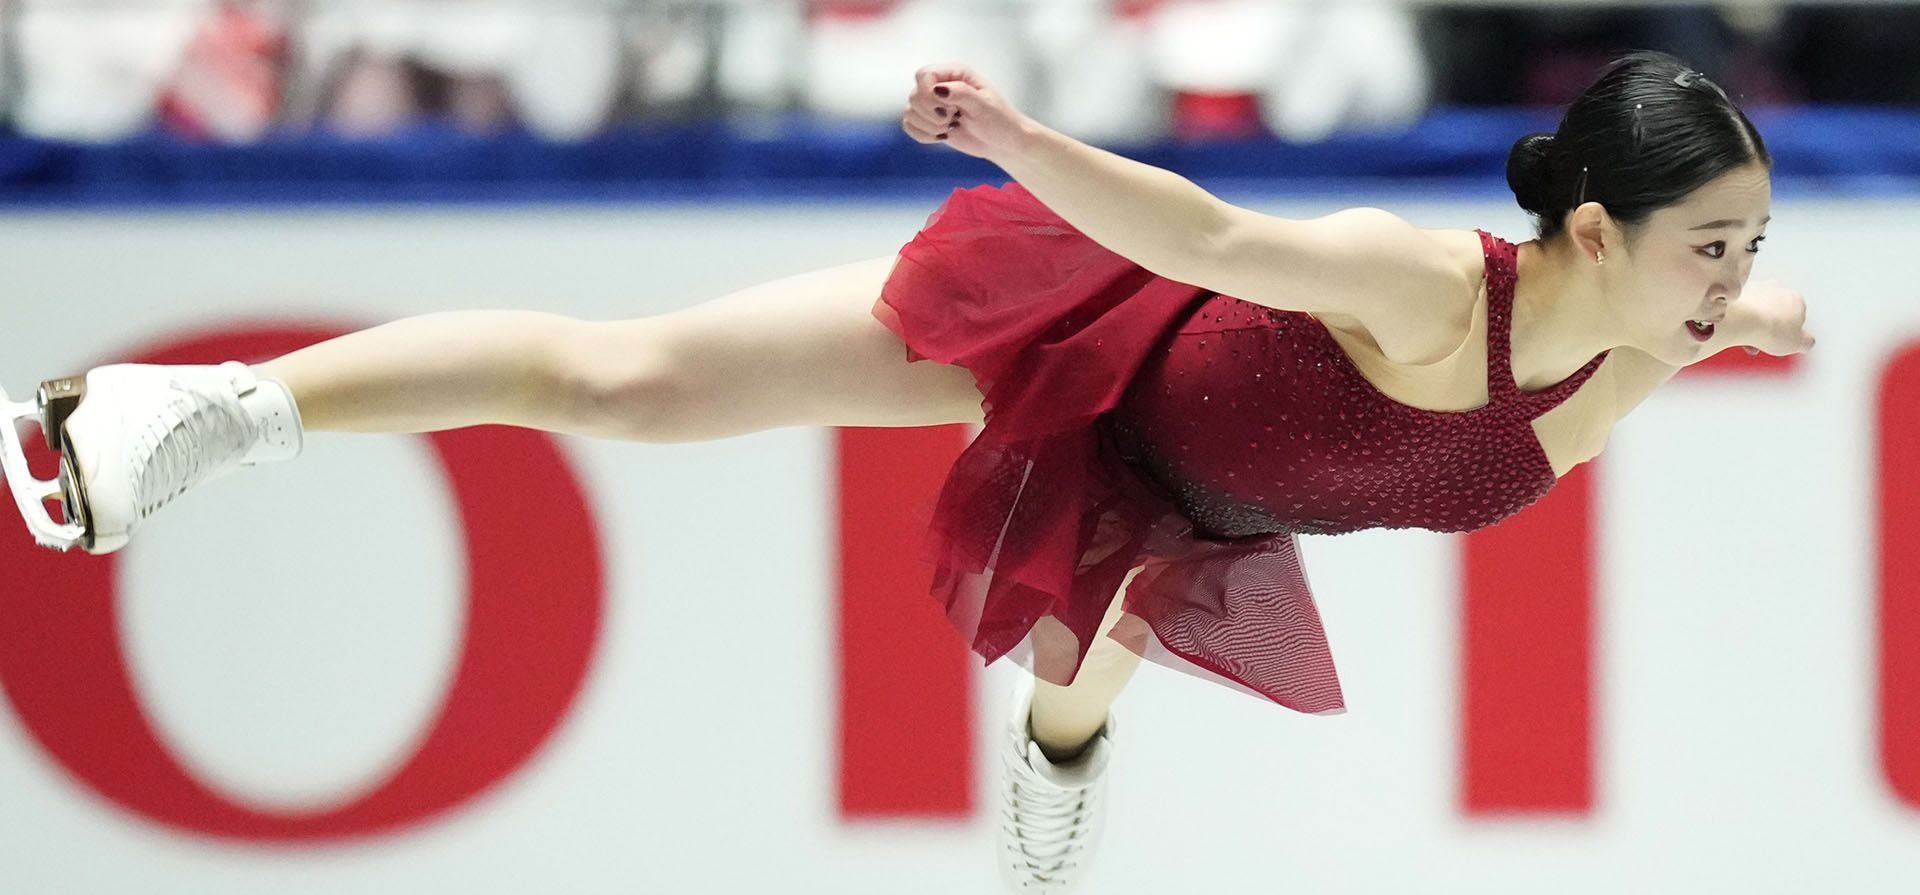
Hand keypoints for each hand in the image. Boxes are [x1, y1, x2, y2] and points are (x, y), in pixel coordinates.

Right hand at [901, 63, 1029, 159]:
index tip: (948, 109)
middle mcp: (940, 84)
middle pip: (914, 95)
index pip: (923, 75)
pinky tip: (941, 136)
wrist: (1002, 141)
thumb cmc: (999, 120)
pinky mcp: (928, 120)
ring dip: (929, 126)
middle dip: (932, 114)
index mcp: (955, 73)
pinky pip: (909, 125)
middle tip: (954, 119)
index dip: (928, 94)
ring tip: (951, 127)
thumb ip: (961, 93)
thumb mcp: (984, 105)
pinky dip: (923, 135)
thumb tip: (937, 89)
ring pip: (910, 112)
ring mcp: (932, 103)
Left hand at [1736, 279, 1815, 356]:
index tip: (1780, 341)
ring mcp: (1756, 288)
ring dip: (1753, 325)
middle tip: (1762, 342)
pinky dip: (1739, 319)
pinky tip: (1737, 331)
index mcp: (1796, 299)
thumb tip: (1806, 342)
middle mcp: (1777, 288)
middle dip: (1768, 329)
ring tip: (1747, 340)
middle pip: (1775, 312)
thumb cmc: (1770, 329)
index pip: (1796, 316)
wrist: (1741, 320)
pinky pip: (1740, 308)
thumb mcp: (1798, 343)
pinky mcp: (1737, 292)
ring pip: (1757, 309)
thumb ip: (1806, 342)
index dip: (1788, 332)